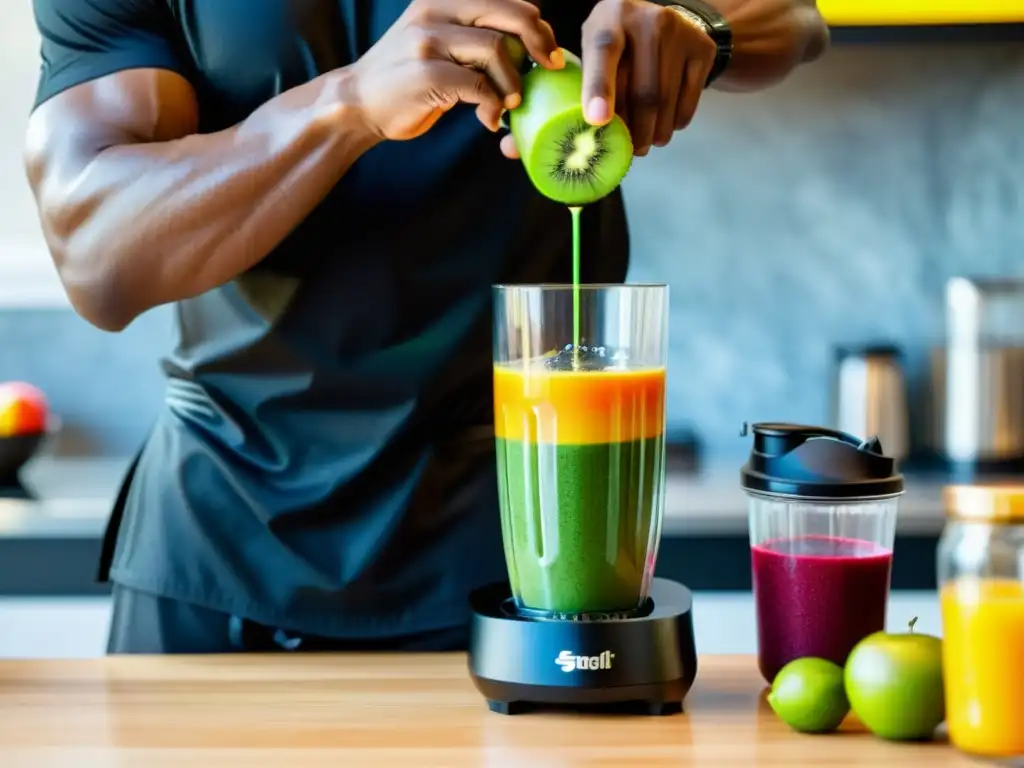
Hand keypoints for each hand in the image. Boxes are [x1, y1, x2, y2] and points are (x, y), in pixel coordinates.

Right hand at [346, 0, 562, 141]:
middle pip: (511, 15)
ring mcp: (429, 39)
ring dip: (513, 83)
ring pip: (497, 50)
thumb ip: (475, 36)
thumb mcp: (440, 41)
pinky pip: (479, 86)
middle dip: (540, 43)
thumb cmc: (408, 77)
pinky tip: (489, 117)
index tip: (548, 51)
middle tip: (549, 68)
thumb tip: (530, 44)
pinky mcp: (426, 73)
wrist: (359, 101)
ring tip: (509, 104)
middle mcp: (436, 9)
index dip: (537, 24)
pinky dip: (493, 105)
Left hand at [500, 0, 715, 159]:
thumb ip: (551, 99)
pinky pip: (687, 104)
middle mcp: (647, 20)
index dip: (598, 87)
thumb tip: (510, 150)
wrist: (672, 19)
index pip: (601, 52)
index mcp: (608, 18)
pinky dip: (672, 126)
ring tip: (641, 145)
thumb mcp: (585, 57)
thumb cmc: (612, 49)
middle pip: (641, 92)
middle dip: (631, 134)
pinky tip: (661, 127)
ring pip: (664, 105)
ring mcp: (680, 33)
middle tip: (624, 154)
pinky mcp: (702, 50)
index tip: (595, 121)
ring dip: (651, 137)